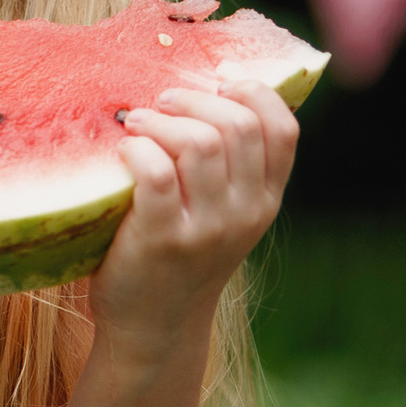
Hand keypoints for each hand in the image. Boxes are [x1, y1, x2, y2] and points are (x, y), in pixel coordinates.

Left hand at [95, 82, 299, 355]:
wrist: (156, 325)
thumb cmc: (181, 255)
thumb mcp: (223, 215)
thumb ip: (229, 167)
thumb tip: (210, 87)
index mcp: (265, 200)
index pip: (283, 130)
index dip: (253, 93)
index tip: (218, 81)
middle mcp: (246, 213)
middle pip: (238, 126)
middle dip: (194, 99)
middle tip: (162, 101)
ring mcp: (207, 229)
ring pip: (199, 143)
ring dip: (160, 120)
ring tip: (135, 122)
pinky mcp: (164, 240)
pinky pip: (155, 173)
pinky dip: (137, 149)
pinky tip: (122, 151)